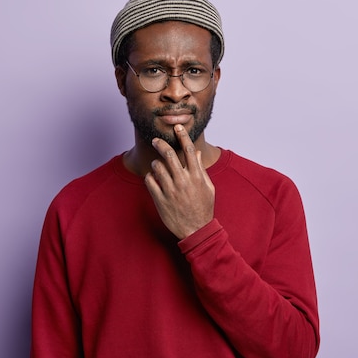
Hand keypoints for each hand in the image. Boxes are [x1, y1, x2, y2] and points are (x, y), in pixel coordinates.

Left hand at [144, 125, 214, 239]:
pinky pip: (149, 181)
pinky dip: (150, 177)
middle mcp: (183, 181)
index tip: (178, 127)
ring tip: (157, 167)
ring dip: (156, 163)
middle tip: (155, 140)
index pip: (189, 150)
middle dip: (161, 143)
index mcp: (196, 177)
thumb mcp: (208, 188)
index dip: (183, 136)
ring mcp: (171, 190)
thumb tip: (196, 152)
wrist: (196, 230)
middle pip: (169, 154)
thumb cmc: (203, 208)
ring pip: (157, 167)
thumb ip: (201, 169)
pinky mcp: (160, 200)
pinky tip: (153, 179)